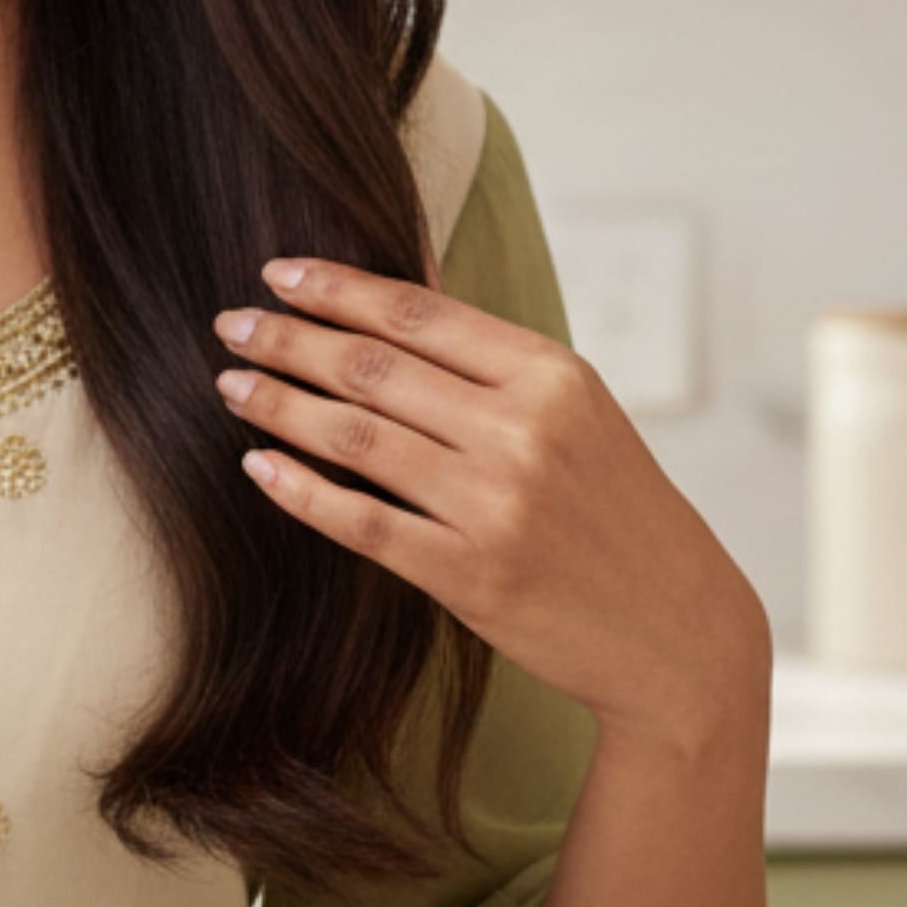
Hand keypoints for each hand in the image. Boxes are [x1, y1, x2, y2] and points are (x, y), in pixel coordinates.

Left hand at [215, 261, 770, 763]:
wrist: (677, 632)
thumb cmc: (617, 513)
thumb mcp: (581, 414)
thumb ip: (493, 363)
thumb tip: (392, 297)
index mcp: (553, 375)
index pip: (418, 311)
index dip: (335, 287)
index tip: (274, 273)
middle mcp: (524, 431)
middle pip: (372, 367)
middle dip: (287, 339)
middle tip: (229, 325)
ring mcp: (497, 505)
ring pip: (355, 436)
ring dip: (278, 405)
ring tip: (230, 385)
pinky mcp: (472, 576)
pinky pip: (360, 521)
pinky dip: (299, 489)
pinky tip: (258, 465)